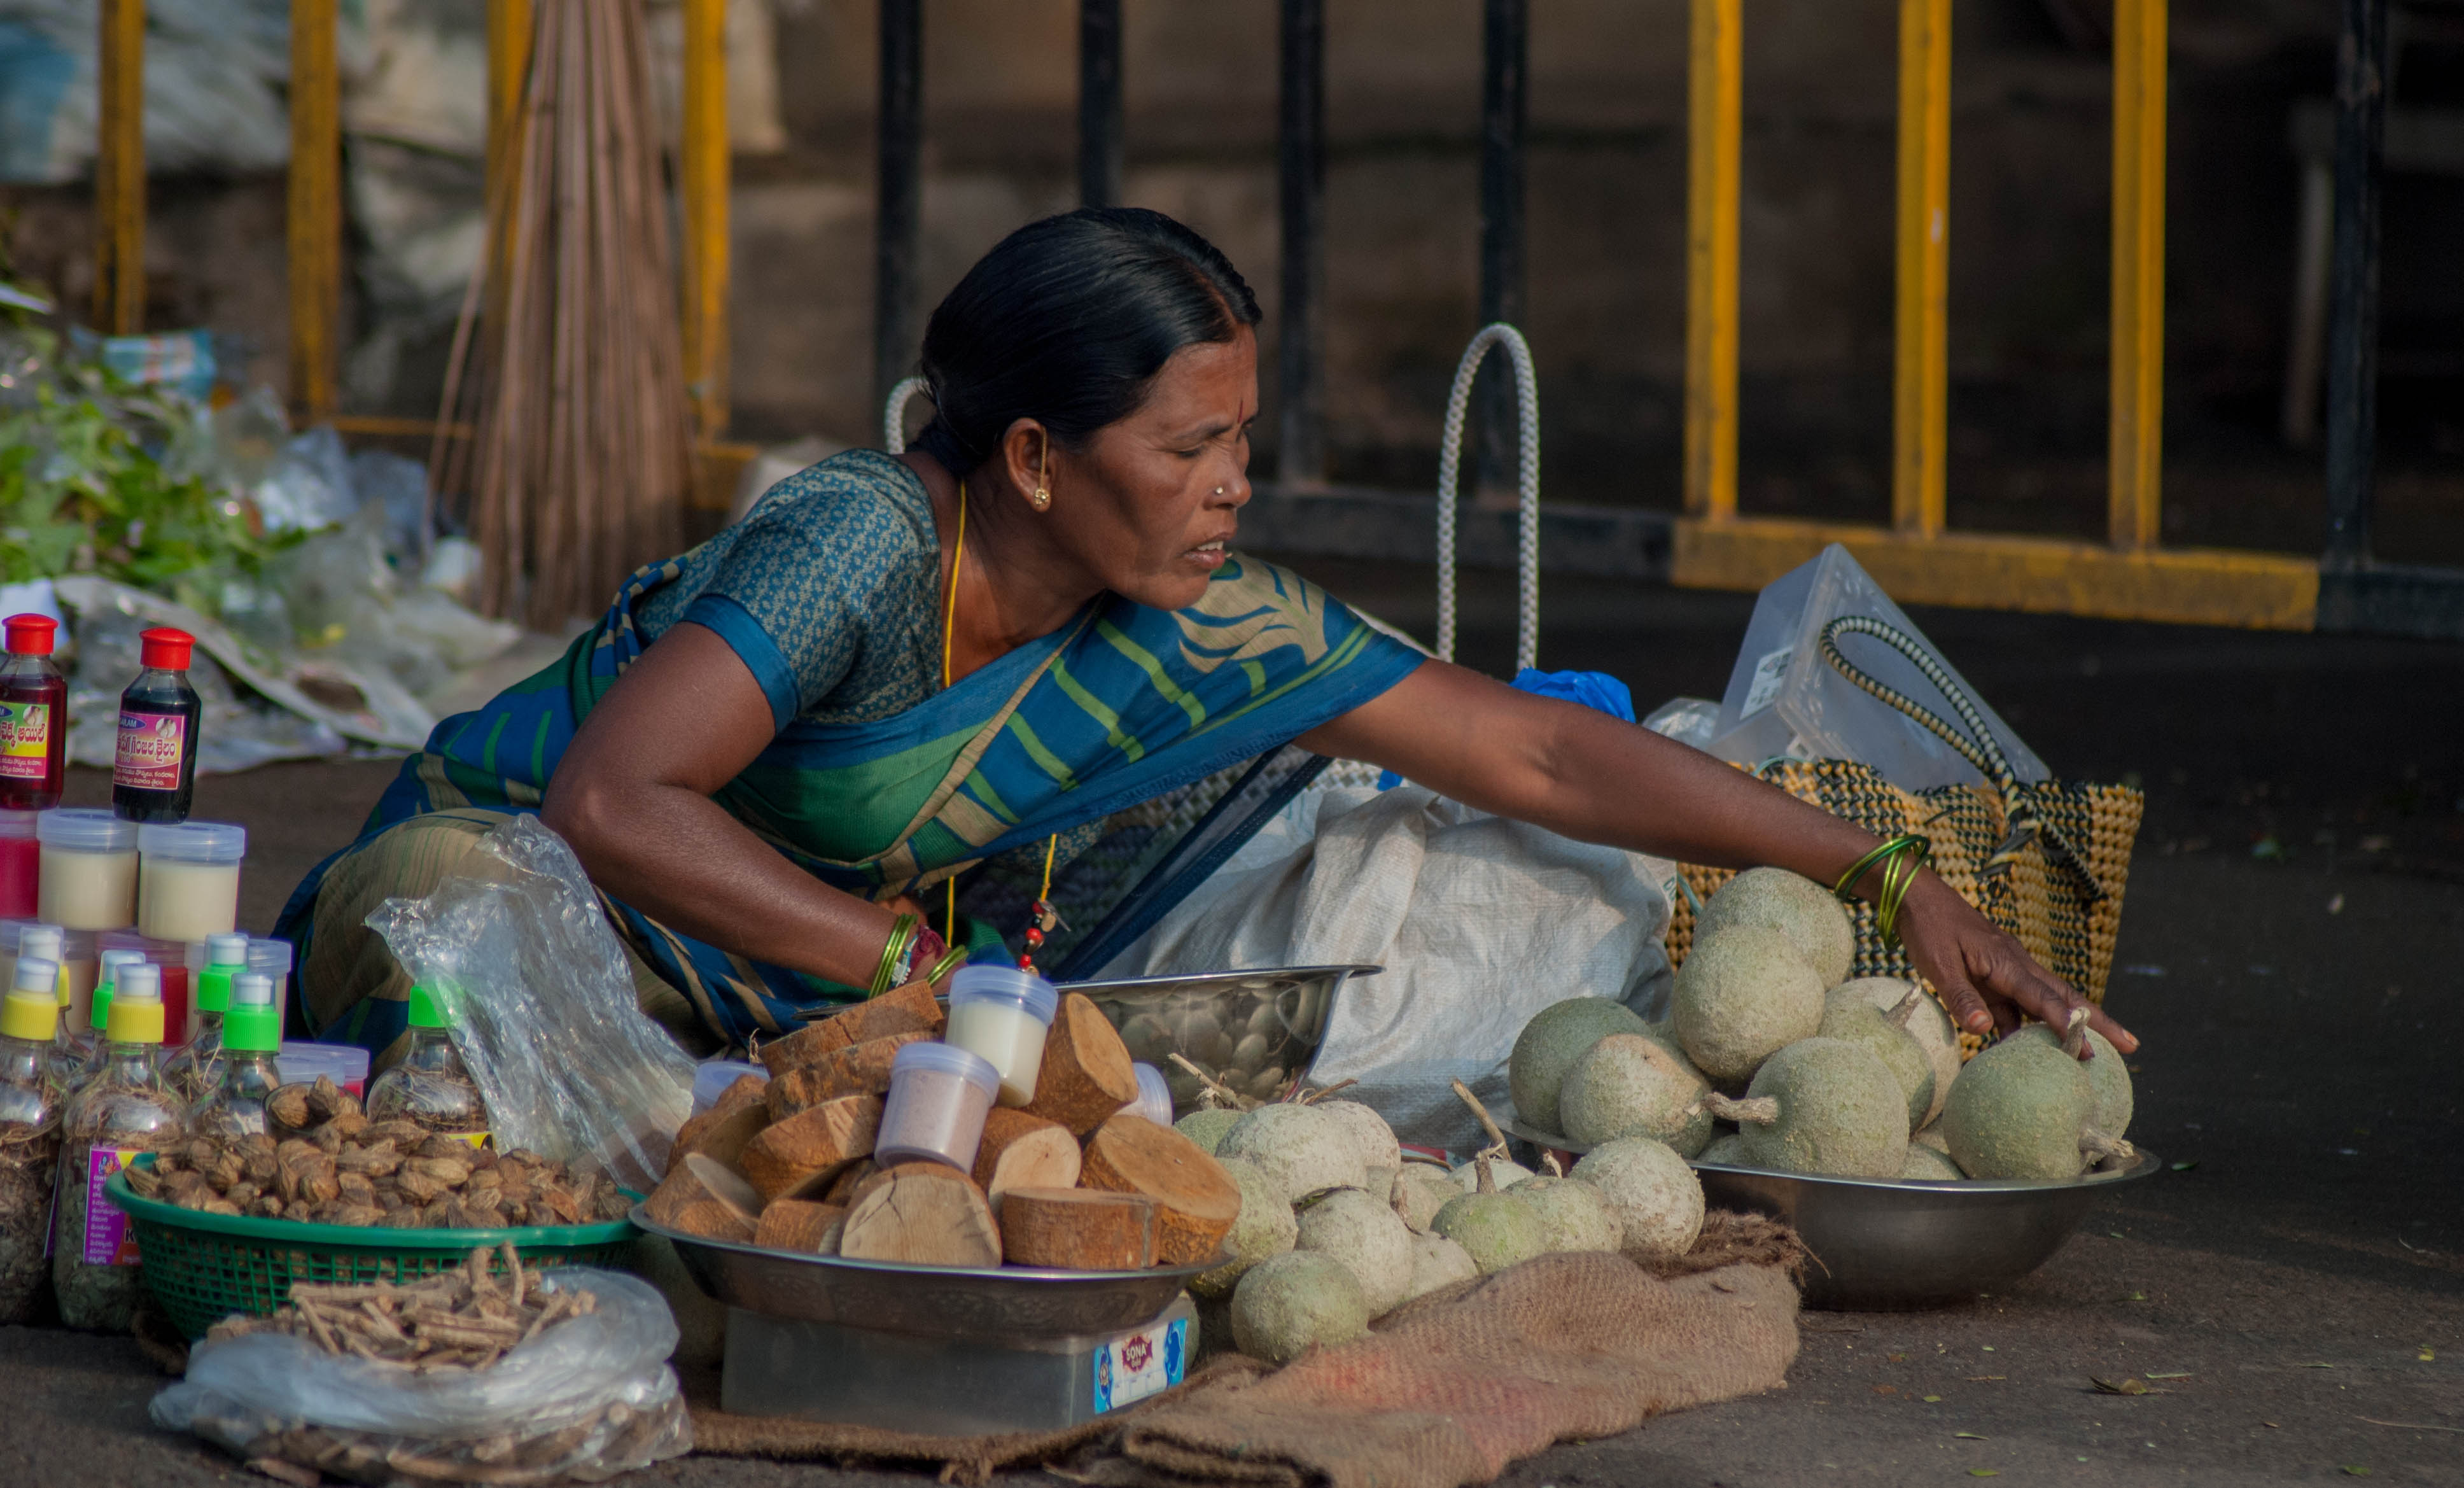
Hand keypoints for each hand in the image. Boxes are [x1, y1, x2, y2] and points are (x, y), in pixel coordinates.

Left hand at [1894, 872, 2138, 1055]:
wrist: (1915, 896)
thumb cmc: (1928, 927)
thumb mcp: (1937, 963)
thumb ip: (1960, 996)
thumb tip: (1982, 1029)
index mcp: (2006, 963)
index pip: (2044, 999)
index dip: (2067, 1026)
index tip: (2089, 1050)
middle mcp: (2016, 967)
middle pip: (2063, 997)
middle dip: (2097, 1022)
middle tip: (2130, 1045)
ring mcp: (2007, 971)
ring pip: (2045, 1002)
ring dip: (2068, 1026)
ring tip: (2094, 1051)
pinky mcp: (1993, 977)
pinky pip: (2017, 1006)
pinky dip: (2028, 1027)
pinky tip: (2028, 1051)